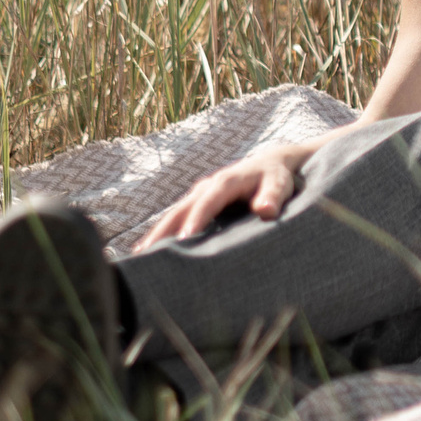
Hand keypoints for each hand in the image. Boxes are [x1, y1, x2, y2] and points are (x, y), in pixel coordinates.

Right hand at [135, 138, 321, 251]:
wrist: (271, 162)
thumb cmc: (277, 177)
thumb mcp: (280, 184)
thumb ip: (273, 197)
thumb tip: (266, 210)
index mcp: (227, 181)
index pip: (209, 200)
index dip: (198, 217)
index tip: (186, 238)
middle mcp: (208, 186)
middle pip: (182, 208)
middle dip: (165, 230)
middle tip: (148, 254)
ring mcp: (199, 194)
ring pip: (174, 214)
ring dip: (157, 234)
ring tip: (139, 257)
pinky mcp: (197, 203)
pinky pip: (177, 218)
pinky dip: (163, 233)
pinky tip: (148, 252)